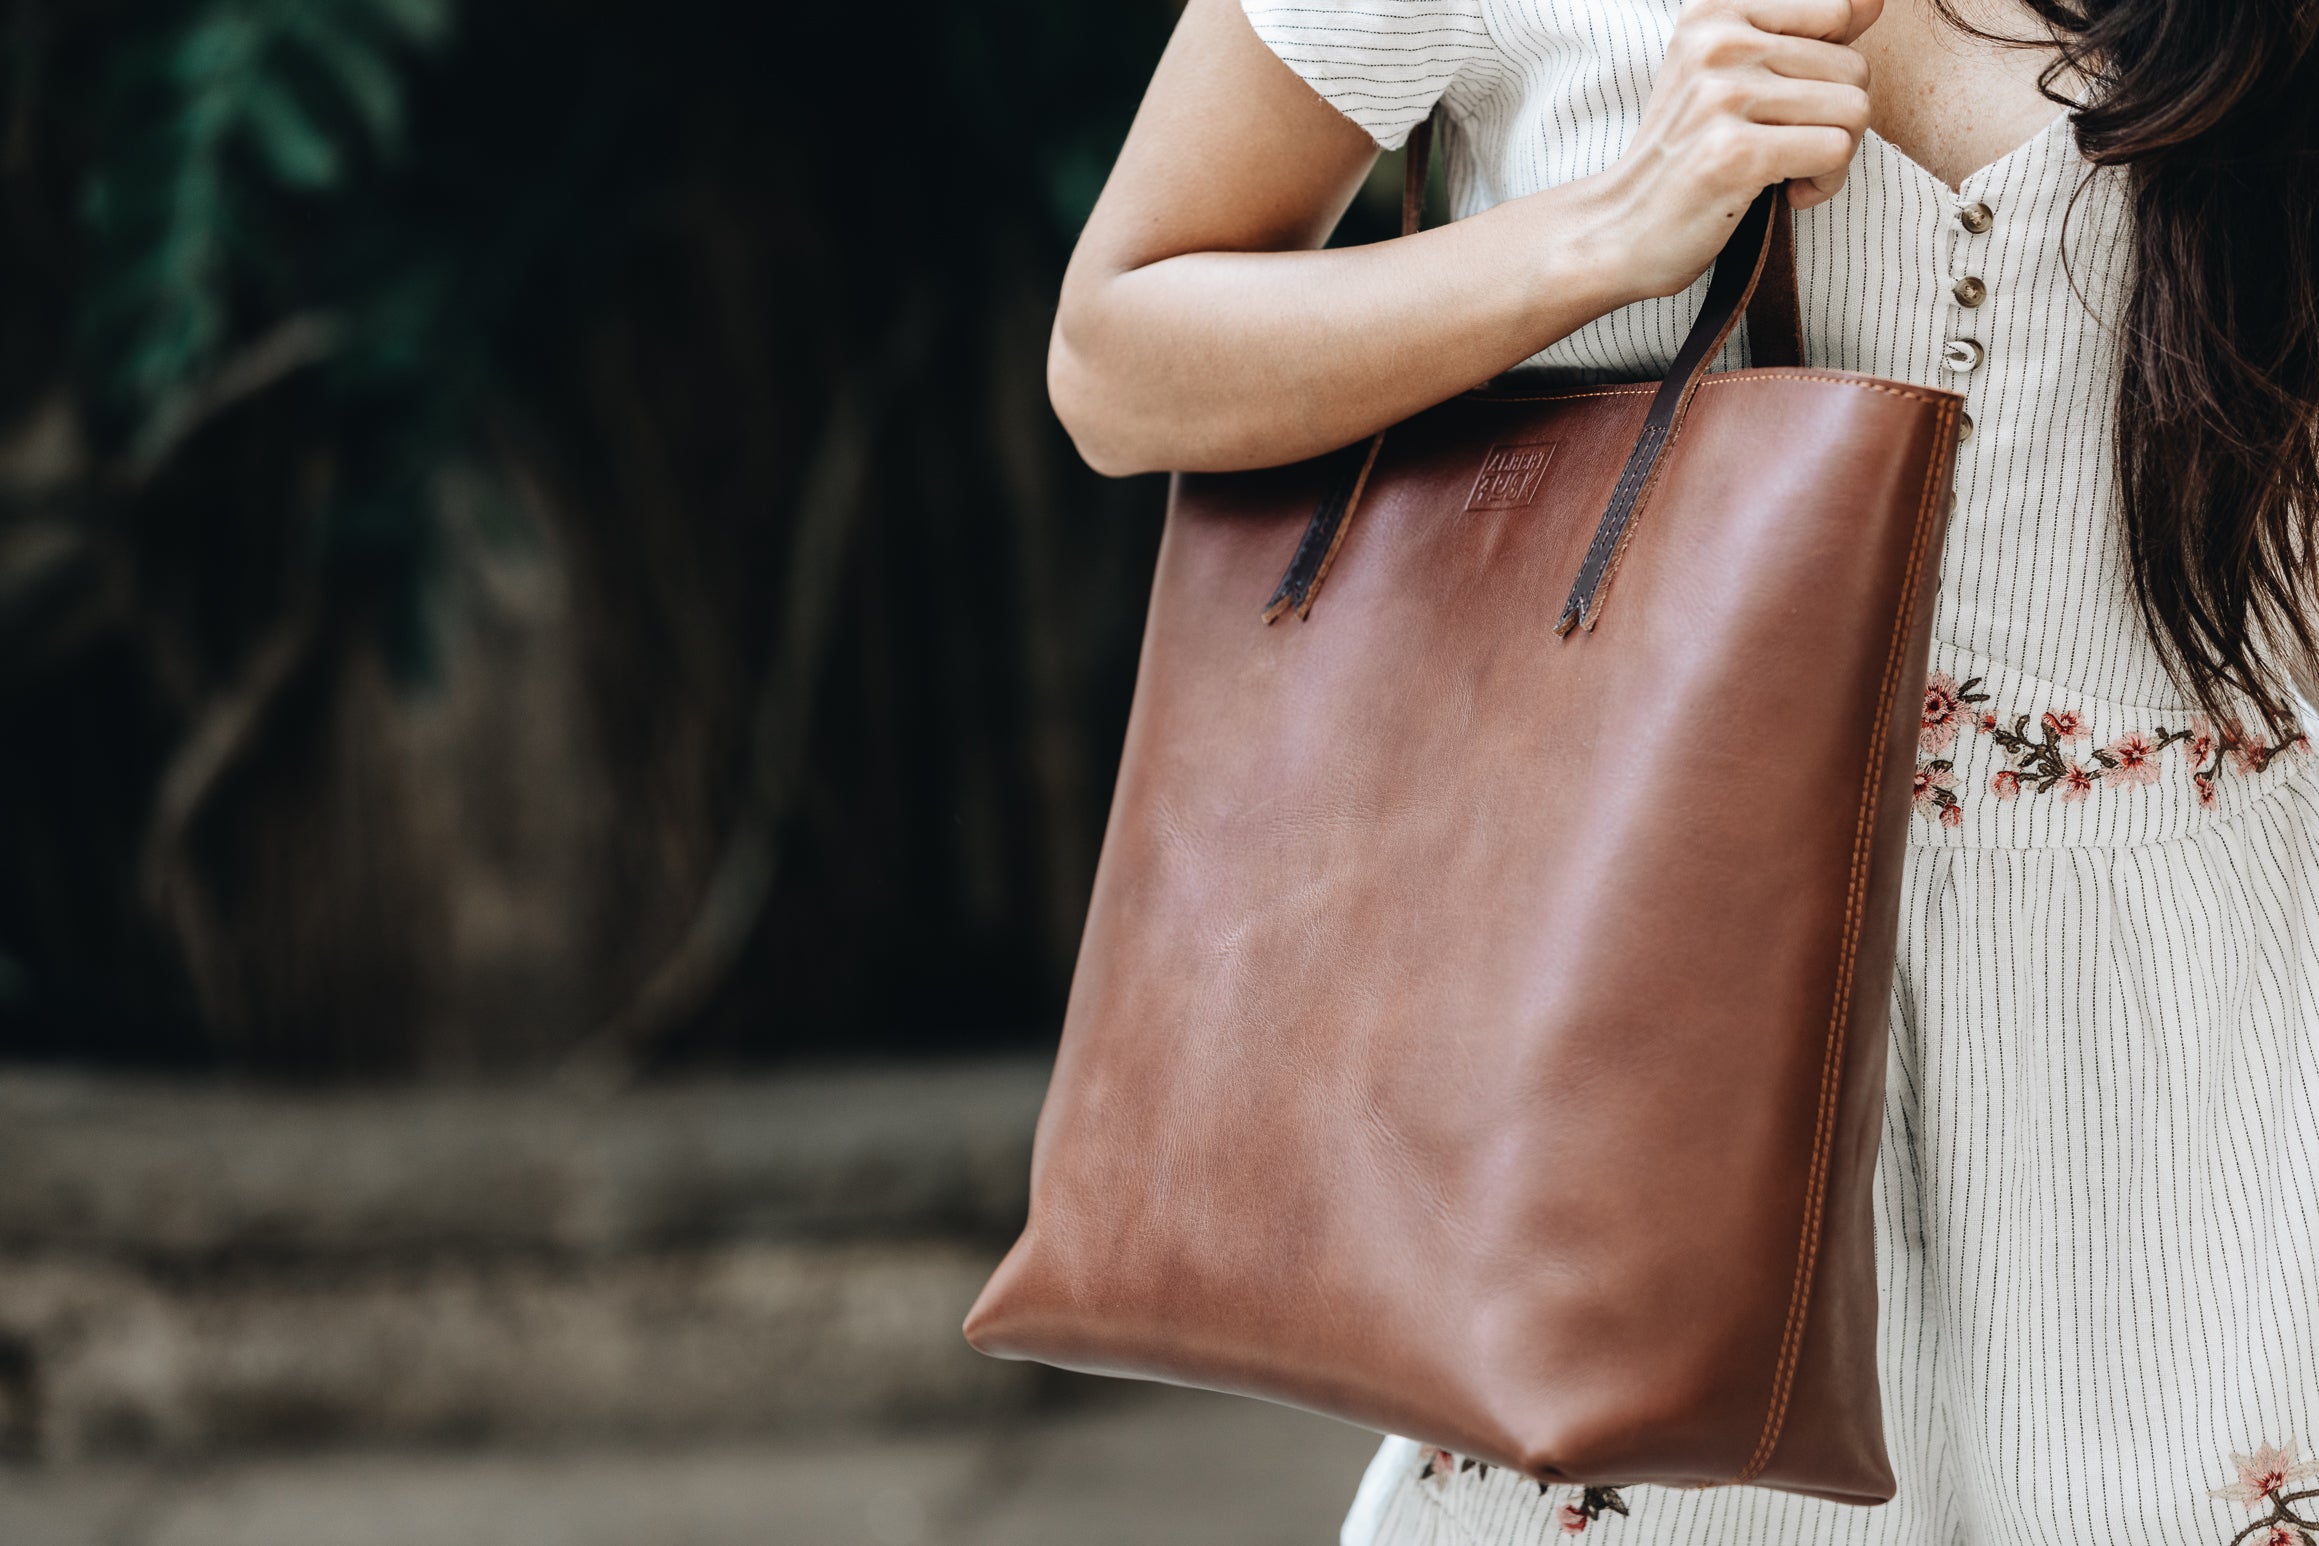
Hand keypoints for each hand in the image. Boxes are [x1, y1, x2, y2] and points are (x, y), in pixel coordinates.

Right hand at [1579, 0, 1881, 298]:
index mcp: (1713, 10)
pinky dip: (1824, 183)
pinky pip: (1836, 151)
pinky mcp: (1736, 152)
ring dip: (1834, 155)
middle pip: (1853, 67)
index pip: (1838, 13)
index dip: (1829, 70)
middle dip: (1836, 120)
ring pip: (1854, 109)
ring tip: (1789, 172)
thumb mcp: (1730, 74)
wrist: (1622, 229)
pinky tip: (1788, 194)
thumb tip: (1874, 1)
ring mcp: (1724, 96)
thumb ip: (1801, 32)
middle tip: (1789, 150)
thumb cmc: (1687, 154)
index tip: (1788, 106)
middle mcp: (1717, 42)